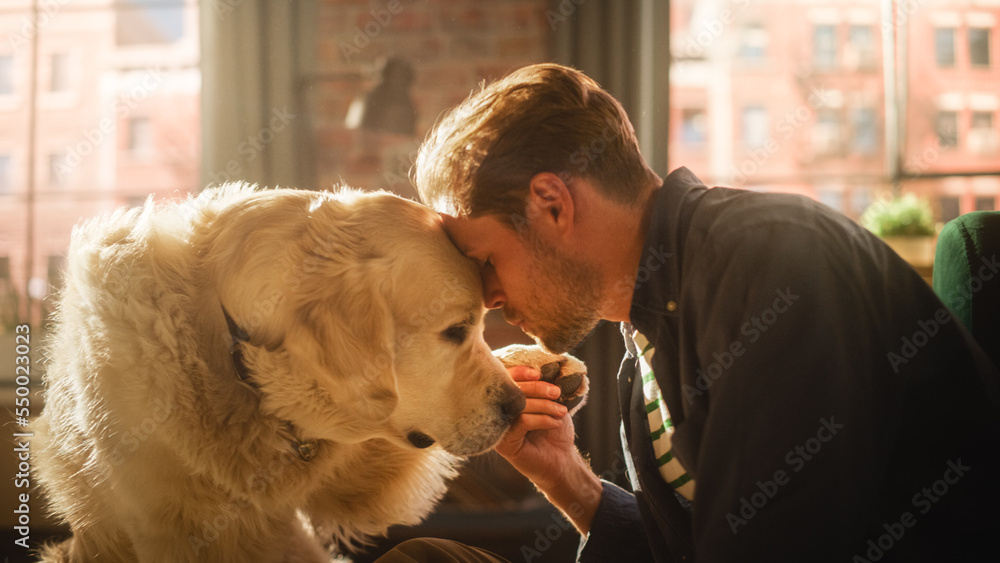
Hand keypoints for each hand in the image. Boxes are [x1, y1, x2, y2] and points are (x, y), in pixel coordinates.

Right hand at [495, 365, 575, 488]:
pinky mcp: (504, 443)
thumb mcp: (551, 402)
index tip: (539, 372)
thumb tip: (547, 363)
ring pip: (518, 405)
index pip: (503, 378)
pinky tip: (555, 422)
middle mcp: (497, 412)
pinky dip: (542, 419)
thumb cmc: (554, 428)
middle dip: (537, 387)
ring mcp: (498, 428)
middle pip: (511, 389)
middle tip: (556, 392)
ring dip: (544, 405)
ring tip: (561, 411)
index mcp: (505, 399)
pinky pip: (521, 421)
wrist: (562, 460)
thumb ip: (543, 384)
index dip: (519, 371)